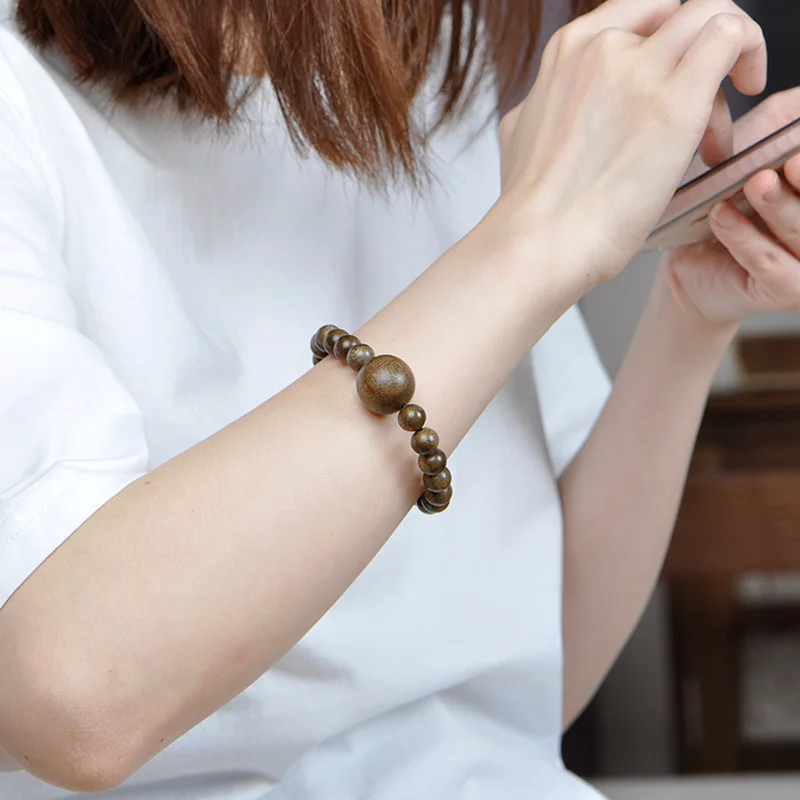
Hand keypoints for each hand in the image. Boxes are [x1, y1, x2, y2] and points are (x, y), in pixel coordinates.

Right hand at [496, 0, 765, 289]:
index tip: (670, 78)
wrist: (538, 243)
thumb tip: (553, 105)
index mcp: (568, 50)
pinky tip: (744, 95)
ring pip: (710, 16)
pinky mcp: (675, 103)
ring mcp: (637, 71)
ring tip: (713, 133)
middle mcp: (601, 48)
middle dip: (693, 56)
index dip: (664, 41)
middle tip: (699, 113)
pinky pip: (730, 38)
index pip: (639, 13)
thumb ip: (548, 102)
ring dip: (728, 60)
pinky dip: (749, 55)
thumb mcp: (521, 131)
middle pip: (675, 13)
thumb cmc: (531, 208)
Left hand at [663, 88, 799, 325]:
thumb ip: (785, 117)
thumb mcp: (757, 145)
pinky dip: (745, 237)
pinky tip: (723, 215)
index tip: (794, 150)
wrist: (692, 260)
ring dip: (779, 205)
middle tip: (789, 161)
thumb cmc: (728, 197)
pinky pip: (768, 261)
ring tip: (755, 182)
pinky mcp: (787, 290)